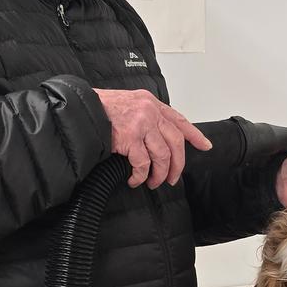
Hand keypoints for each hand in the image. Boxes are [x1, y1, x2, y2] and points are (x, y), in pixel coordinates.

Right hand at [93, 88, 211, 188]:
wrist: (80, 109)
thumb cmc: (101, 109)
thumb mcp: (129, 104)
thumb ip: (145, 116)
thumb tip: (156, 138)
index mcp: (151, 103)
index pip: (179, 120)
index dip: (194, 135)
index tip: (205, 145)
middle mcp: (150, 112)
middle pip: (175, 142)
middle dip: (177, 164)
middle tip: (173, 178)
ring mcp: (141, 124)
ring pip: (162, 156)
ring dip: (159, 174)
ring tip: (152, 182)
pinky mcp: (130, 138)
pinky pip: (142, 164)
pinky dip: (140, 175)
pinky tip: (135, 180)